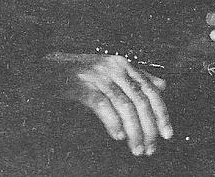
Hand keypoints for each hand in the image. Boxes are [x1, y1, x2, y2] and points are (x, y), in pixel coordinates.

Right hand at [47, 52, 171, 155]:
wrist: (46, 68)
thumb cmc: (80, 73)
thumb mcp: (111, 70)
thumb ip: (136, 77)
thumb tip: (162, 85)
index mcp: (123, 64)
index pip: (150, 90)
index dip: (161, 112)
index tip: (168, 134)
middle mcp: (113, 68)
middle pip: (139, 99)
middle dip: (149, 127)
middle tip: (151, 148)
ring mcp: (97, 76)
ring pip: (124, 105)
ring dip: (133, 130)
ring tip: (137, 149)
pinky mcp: (80, 86)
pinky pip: (102, 105)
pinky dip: (112, 122)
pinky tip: (118, 136)